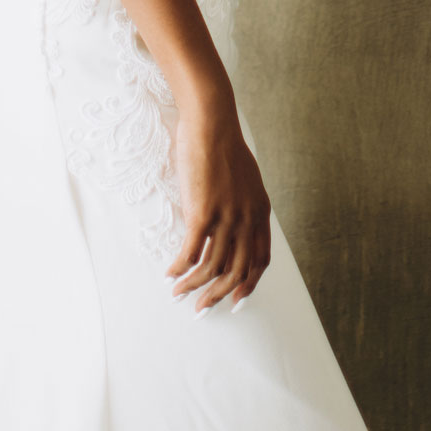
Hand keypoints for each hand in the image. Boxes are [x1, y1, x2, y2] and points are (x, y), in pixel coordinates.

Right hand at [166, 93, 271, 312]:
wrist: (211, 123)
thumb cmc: (222, 144)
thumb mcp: (244, 178)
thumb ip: (243, 203)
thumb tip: (231, 223)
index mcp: (260, 211)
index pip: (261, 260)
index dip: (249, 284)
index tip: (236, 300)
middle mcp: (247, 219)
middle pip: (238, 272)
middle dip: (220, 295)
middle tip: (202, 308)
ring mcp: (226, 218)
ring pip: (213, 268)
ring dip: (195, 286)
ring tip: (179, 294)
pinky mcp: (202, 213)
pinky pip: (191, 253)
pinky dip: (180, 269)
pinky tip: (170, 273)